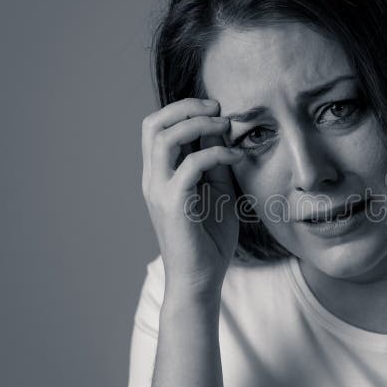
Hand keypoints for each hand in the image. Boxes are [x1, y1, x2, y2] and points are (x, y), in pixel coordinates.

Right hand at [141, 97, 242, 303]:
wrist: (200, 279)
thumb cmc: (209, 240)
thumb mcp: (218, 192)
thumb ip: (216, 164)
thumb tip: (223, 131)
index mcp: (160, 174)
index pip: (158, 127)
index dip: (184, 110)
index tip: (216, 109)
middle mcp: (153, 179)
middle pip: (152, 124)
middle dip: (185, 107)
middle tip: (217, 107)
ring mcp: (159, 191)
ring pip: (163, 138)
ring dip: (197, 124)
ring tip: (224, 125)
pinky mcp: (172, 205)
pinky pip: (189, 166)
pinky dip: (213, 154)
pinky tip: (234, 156)